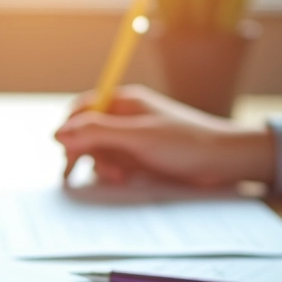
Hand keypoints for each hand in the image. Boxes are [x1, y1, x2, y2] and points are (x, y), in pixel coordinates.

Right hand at [55, 85, 274, 186]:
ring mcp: (132, 138)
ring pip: (99, 151)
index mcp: (124, 101)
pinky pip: (114, 164)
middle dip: (82, 152)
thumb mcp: (138, 136)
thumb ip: (97, 132)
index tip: (65, 149)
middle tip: (75, 172)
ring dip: (100, 165)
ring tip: (116, 177)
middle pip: (86, 132)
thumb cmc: (185, 142)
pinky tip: (124, 179)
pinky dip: (113, 173)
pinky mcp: (140, 157)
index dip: (69, 128)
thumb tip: (58, 133)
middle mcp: (125, 117)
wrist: (224, 161)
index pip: (83, 108)